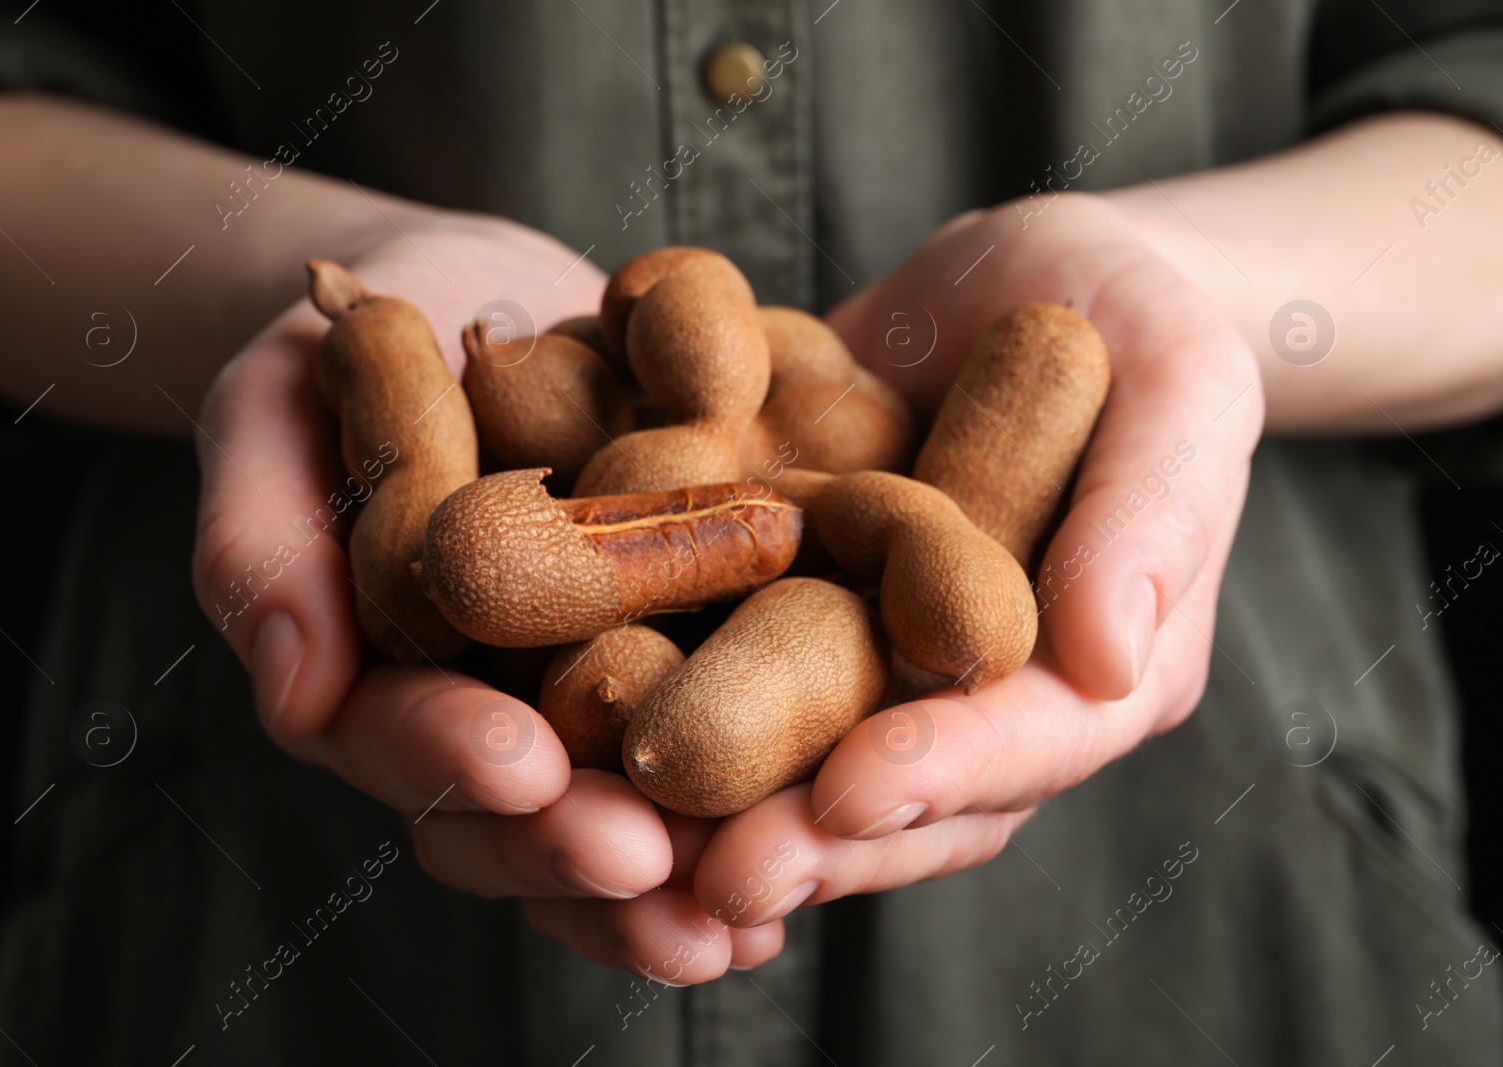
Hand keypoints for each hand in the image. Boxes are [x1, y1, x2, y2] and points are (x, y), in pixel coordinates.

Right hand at [191, 214, 786, 968]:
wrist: (462, 301)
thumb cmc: (342, 352)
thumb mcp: (271, 409)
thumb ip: (262, 539)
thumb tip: (293, 691)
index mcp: (370, 672)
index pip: (397, 734)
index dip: (453, 759)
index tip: (524, 770)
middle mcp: (476, 707)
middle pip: (515, 810)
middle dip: (576, 844)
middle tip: (653, 867)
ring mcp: (571, 693)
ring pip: (612, 808)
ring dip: (673, 875)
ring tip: (742, 916)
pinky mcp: (663, 653)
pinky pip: (702, 733)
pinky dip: (750, 796)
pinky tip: (812, 847)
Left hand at [678, 193, 1261, 933]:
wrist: (1039, 279)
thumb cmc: (1139, 320)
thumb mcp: (1181, 383)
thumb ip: (1151, 516)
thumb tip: (1107, 660)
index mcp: (1097, 672)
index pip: (1028, 745)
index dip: (939, 775)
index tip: (845, 795)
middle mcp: (984, 695)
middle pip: (904, 794)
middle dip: (811, 836)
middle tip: (715, 877)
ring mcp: (888, 660)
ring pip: (807, 757)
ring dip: (723, 803)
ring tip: (631, 835)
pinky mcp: (809, 608)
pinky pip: (743, 666)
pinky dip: (670, 692)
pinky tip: (578, 714)